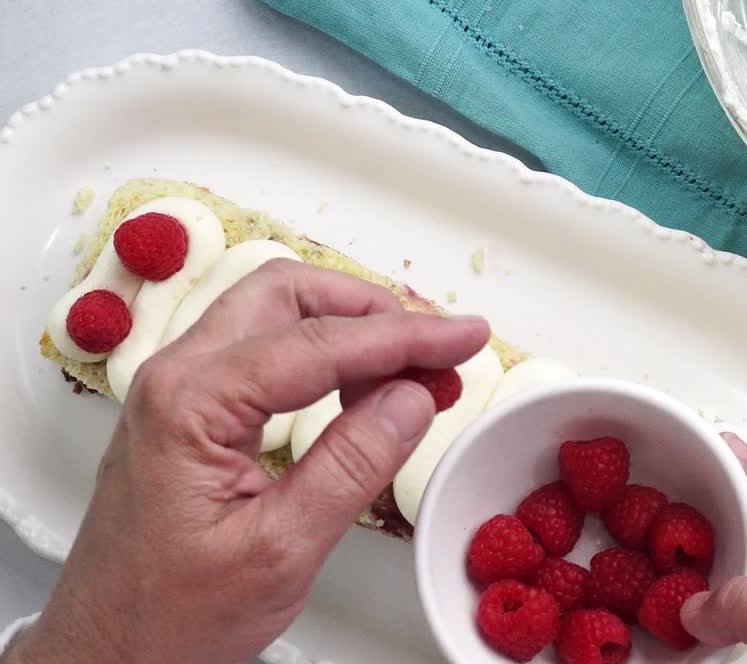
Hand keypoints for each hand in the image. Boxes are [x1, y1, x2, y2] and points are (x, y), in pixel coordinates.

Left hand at [4, 260, 489, 663]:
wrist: (107, 655)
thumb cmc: (166, 618)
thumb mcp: (280, 551)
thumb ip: (351, 466)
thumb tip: (412, 398)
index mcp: (191, 403)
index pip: (320, 342)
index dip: (406, 335)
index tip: (465, 336)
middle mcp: (177, 377)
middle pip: (290, 293)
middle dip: (376, 310)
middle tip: (439, 347)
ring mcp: (181, 389)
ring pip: (279, 313)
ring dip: (355, 329)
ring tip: (418, 373)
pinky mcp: (194, 410)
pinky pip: (268, 351)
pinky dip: (329, 357)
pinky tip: (369, 390)